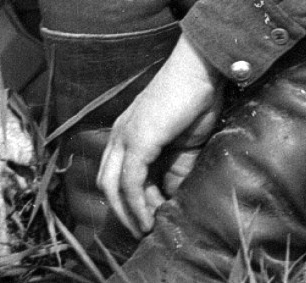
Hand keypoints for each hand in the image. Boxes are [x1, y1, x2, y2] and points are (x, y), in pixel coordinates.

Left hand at [98, 36, 225, 237]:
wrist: (199, 73)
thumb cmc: (195, 103)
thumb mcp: (184, 146)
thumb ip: (175, 171)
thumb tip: (172, 199)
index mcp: (127, 134)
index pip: (116, 175)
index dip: (130, 201)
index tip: (150, 220)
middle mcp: (119, 135)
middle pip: (106, 183)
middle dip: (123, 212)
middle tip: (143, 231)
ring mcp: (124, 136)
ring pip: (112, 185)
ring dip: (129, 213)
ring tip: (147, 229)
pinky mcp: (137, 140)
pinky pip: (129, 181)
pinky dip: (137, 204)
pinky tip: (150, 218)